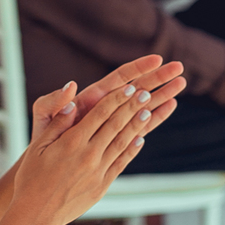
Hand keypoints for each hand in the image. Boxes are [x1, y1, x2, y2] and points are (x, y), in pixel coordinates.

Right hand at [15, 73, 183, 224]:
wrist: (37, 214)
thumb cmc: (32, 178)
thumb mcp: (38, 147)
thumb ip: (58, 124)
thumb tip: (73, 101)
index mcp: (72, 142)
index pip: (100, 114)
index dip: (116, 99)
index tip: (129, 87)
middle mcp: (89, 155)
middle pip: (116, 125)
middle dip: (132, 107)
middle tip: (147, 92)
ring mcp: (98, 171)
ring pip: (122, 143)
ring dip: (136, 126)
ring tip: (148, 111)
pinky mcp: (102, 186)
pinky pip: (121, 163)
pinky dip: (131, 150)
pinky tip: (139, 140)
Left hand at [31, 55, 184, 142]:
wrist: (45, 165)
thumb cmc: (42, 137)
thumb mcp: (44, 116)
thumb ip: (55, 101)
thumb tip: (71, 86)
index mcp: (91, 98)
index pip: (119, 78)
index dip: (138, 68)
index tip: (157, 59)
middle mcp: (105, 106)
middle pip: (136, 88)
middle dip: (157, 78)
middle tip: (179, 68)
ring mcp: (113, 121)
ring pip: (142, 105)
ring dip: (162, 94)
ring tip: (181, 84)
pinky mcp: (117, 136)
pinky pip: (139, 124)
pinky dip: (154, 117)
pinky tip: (170, 107)